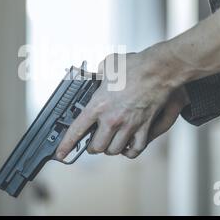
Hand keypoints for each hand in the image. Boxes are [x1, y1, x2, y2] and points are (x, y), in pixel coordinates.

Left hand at [55, 45, 189, 159]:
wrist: (158, 70)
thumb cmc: (134, 66)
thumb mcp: (107, 65)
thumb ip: (97, 73)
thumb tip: (94, 73)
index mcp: (98, 105)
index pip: (77, 131)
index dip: (66, 145)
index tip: (61, 154)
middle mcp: (112, 119)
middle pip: (96, 147)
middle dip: (92, 147)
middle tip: (92, 142)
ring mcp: (128, 126)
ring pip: (114, 150)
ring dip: (109, 149)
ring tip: (108, 143)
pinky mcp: (143, 128)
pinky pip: (135, 149)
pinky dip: (129, 151)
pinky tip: (126, 146)